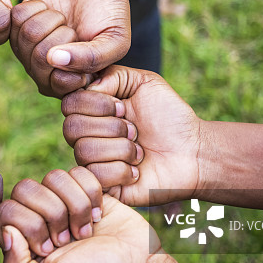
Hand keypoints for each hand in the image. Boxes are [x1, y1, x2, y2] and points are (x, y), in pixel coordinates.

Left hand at [0, 168, 159, 262]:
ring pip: (54, 177)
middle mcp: (38, 216)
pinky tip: (99, 215)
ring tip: (87, 230)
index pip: (6, 211)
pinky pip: (78, 171)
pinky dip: (92, 193)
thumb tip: (6, 232)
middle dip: (53, 213)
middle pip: (25, 188)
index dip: (29, 225)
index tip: (50, 248)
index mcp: (22, 240)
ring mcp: (61, 199)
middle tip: (70, 239)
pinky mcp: (85, 188)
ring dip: (76, 205)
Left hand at [11, 0, 129, 97]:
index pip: (59, 83)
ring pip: (28, 36)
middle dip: (63, 35)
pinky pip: (17, 17)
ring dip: (51, 19)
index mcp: (69, 83)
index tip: (88, 45)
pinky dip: (37, 6)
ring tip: (62, 18)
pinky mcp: (16, 25)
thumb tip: (54, 60)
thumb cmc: (109, 14)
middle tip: (73, 29)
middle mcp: (43, 71)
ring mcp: (26, 48)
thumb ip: (93, 58)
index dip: (74, 60)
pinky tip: (47, 8)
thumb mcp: (116, 40)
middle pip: (40, 59)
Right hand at [62, 65, 201, 205]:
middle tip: (135, 131)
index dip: (96, 103)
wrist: (193, 152)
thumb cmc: (170, 116)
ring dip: (121, 149)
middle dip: (112, 127)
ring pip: (84, 151)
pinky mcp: (102, 187)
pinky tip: (136, 171)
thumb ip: (114, 75)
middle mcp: (86, 136)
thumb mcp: (145, 83)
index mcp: (92, 111)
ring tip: (139, 151)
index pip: (69, 103)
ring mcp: (92, 163)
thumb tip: (87, 86)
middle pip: (71, 127)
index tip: (123, 107)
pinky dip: (123, 171)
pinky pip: (96, 175)